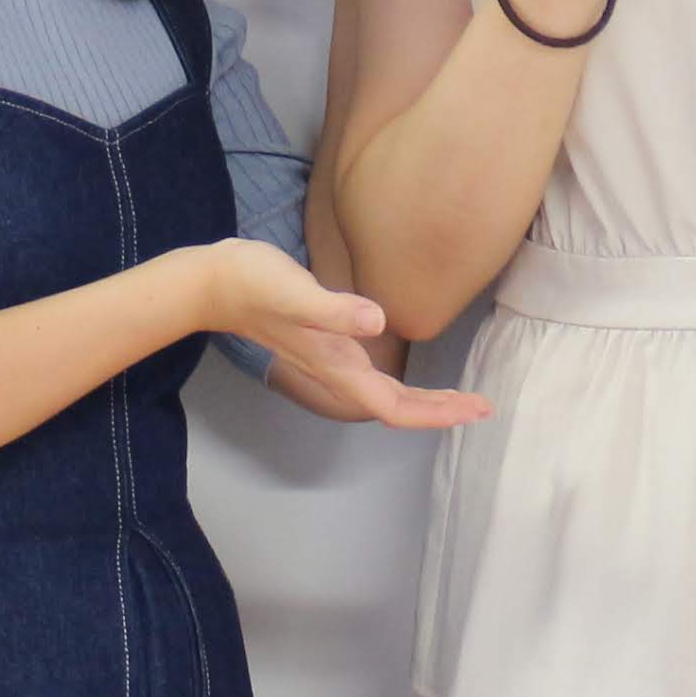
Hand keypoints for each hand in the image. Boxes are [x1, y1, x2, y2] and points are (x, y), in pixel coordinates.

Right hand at [195, 238, 489, 428]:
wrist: (213, 282)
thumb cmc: (253, 284)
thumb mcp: (296, 292)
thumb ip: (334, 310)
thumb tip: (377, 322)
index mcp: (337, 366)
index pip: (394, 407)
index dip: (436, 414)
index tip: (474, 411)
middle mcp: (337, 370)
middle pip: (396, 407)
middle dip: (439, 411)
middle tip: (482, 409)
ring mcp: (331, 358)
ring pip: (386, 394)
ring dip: (423, 401)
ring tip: (459, 399)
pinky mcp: (326, 341)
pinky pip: (373, 374)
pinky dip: (401, 381)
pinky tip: (410, 369)